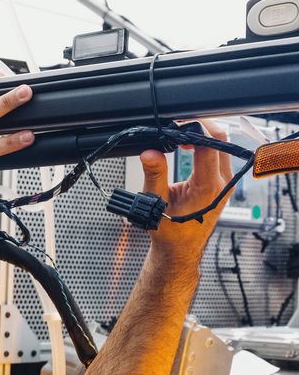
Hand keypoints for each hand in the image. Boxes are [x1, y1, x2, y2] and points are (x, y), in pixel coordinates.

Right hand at [140, 120, 232, 260]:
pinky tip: (187, 146)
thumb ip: (154, 175)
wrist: (180, 249)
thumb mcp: (156, 203)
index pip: (209, 145)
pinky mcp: (221, 183)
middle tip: (177, 127)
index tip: (176, 125)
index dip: (193, 129)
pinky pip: (218, 155)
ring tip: (179, 137)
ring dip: (202, 137)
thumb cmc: (170, 232)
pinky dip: (204, 146)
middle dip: (199, 128)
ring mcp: (224, 183)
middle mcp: (222, 183)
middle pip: (220, 140)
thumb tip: (149, 152)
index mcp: (208, 188)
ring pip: (221, 146)